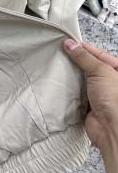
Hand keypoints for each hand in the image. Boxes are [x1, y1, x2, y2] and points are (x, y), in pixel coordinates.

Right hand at [63, 39, 117, 163]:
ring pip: (81, 80)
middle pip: (89, 67)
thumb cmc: (115, 102)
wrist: (110, 129)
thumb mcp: (100, 71)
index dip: (84, 48)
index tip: (69, 44)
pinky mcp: (87, 104)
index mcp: (117, 71)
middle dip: (75, 62)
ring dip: (71, 77)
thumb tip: (72, 45)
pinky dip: (68, 90)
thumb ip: (84, 57)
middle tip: (61, 55)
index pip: (99, 54)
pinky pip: (75, 93)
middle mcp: (109, 82)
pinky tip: (61, 85)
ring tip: (59, 69)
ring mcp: (98, 93)